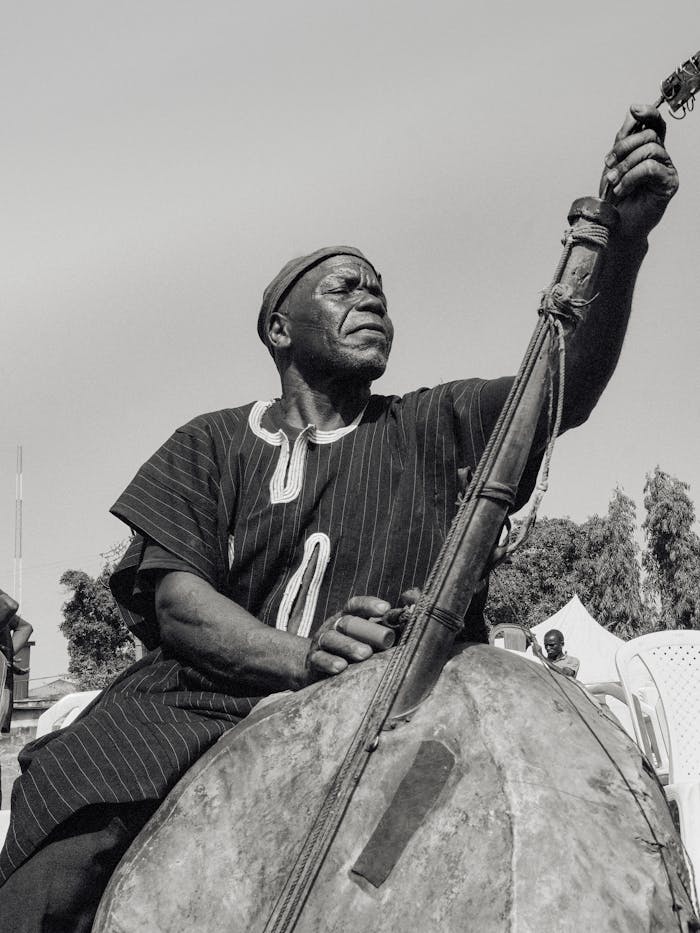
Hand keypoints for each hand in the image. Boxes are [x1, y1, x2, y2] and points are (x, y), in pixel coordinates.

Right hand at [305, 595, 396, 681]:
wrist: (315, 666)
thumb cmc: (351, 649)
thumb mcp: (366, 636)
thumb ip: (387, 626)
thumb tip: (410, 614)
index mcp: (348, 617)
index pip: (356, 606)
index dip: (369, 605)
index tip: (385, 608)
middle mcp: (334, 626)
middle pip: (346, 623)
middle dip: (363, 630)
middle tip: (383, 640)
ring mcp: (322, 642)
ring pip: (332, 640)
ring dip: (349, 646)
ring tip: (365, 654)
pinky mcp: (313, 661)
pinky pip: (319, 659)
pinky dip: (329, 662)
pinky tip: (340, 667)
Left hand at [600, 104, 678, 238]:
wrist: (614, 225)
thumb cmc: (614, 197)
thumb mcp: (614, 163)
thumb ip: (623, 138)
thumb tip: (632, 112)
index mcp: (649, 149)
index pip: (655, 123)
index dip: (647, 112)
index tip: (634, 109)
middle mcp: (661, 157)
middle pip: (649, 134)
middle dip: (624, 147)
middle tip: (609, 165)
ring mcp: (667, 170)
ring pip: (650, 149)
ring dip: (625, 165)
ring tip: (614, 182)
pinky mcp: (669, 184)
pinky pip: (651, 168)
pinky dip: (631, 177)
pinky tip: (622, 189)